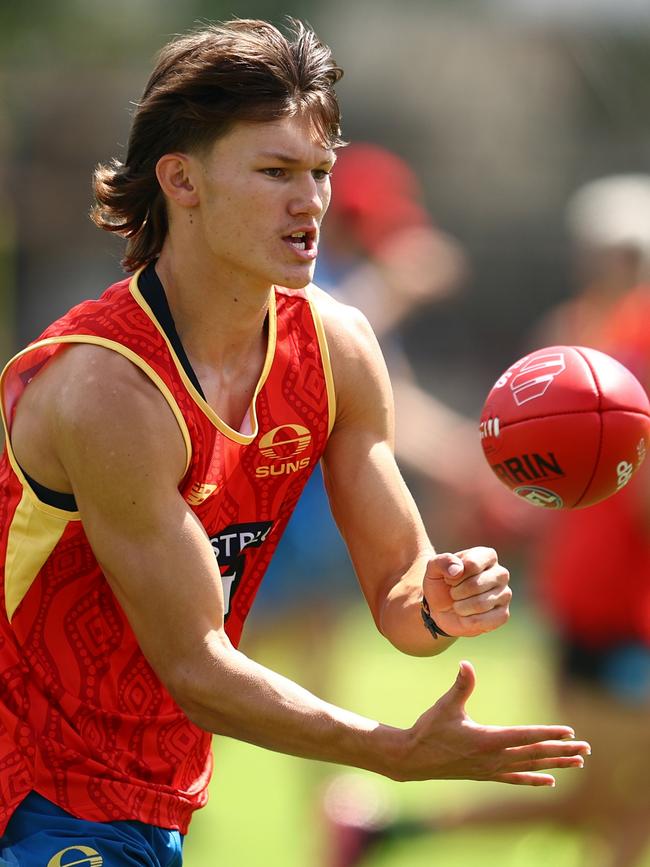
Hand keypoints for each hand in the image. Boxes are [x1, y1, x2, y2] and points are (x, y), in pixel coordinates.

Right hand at [391, 661, 589, 784]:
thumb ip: (461, 685)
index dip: (549, 734)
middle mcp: (494, 757)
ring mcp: (492, 769)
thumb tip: (466, 664)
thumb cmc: (429, 729)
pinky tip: (550, 780)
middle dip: (562, 751)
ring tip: (578, 763)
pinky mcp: (486, 774)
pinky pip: (516, 778)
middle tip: (586, 749)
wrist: (414, 758)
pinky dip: (535, 779)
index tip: (570, 732)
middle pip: (535, 754)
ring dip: (555, 764)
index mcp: (488, 739)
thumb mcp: (445, 705)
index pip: (526, 737)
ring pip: (531, 767)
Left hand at [422, 547, 510, 637]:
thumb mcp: (434, 568)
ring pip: (480, 604)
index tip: (449, 578)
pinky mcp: (503, 615)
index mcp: (487, 556)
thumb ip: (443, 562)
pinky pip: (483, 620)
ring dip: (460, 607)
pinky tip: (466, 615)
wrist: (441, 609)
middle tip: (453, 593)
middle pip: (476, 584)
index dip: (454, 575)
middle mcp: (501, 573)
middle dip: (456, 592)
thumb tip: (457, 570)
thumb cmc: (442, 584)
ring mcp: (505, 594)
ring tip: (458, 604)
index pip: (472, 564)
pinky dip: (467, 620)